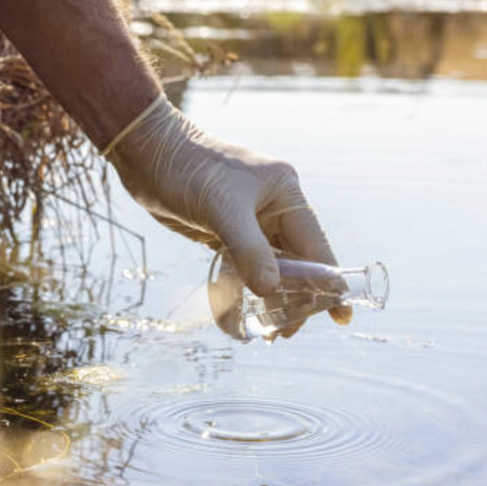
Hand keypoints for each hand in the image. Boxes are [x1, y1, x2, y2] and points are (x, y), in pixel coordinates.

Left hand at [105, 95, 351, 325]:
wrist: (146, 153)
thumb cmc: (187, 170)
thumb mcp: (222, 209)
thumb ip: (249, 250)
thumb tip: (272, 291)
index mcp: (285, 193)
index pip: (315, 245)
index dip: (328, 282)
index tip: (340, 316)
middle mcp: (273, 207)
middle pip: (297, 261)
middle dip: (296, 297)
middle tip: (285, 332)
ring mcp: (250, 220)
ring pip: (272, 266)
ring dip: (272, 296)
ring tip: (269, 331)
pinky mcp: (227, 231)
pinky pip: (246, 265)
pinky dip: (248, 286)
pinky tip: (247, 309)